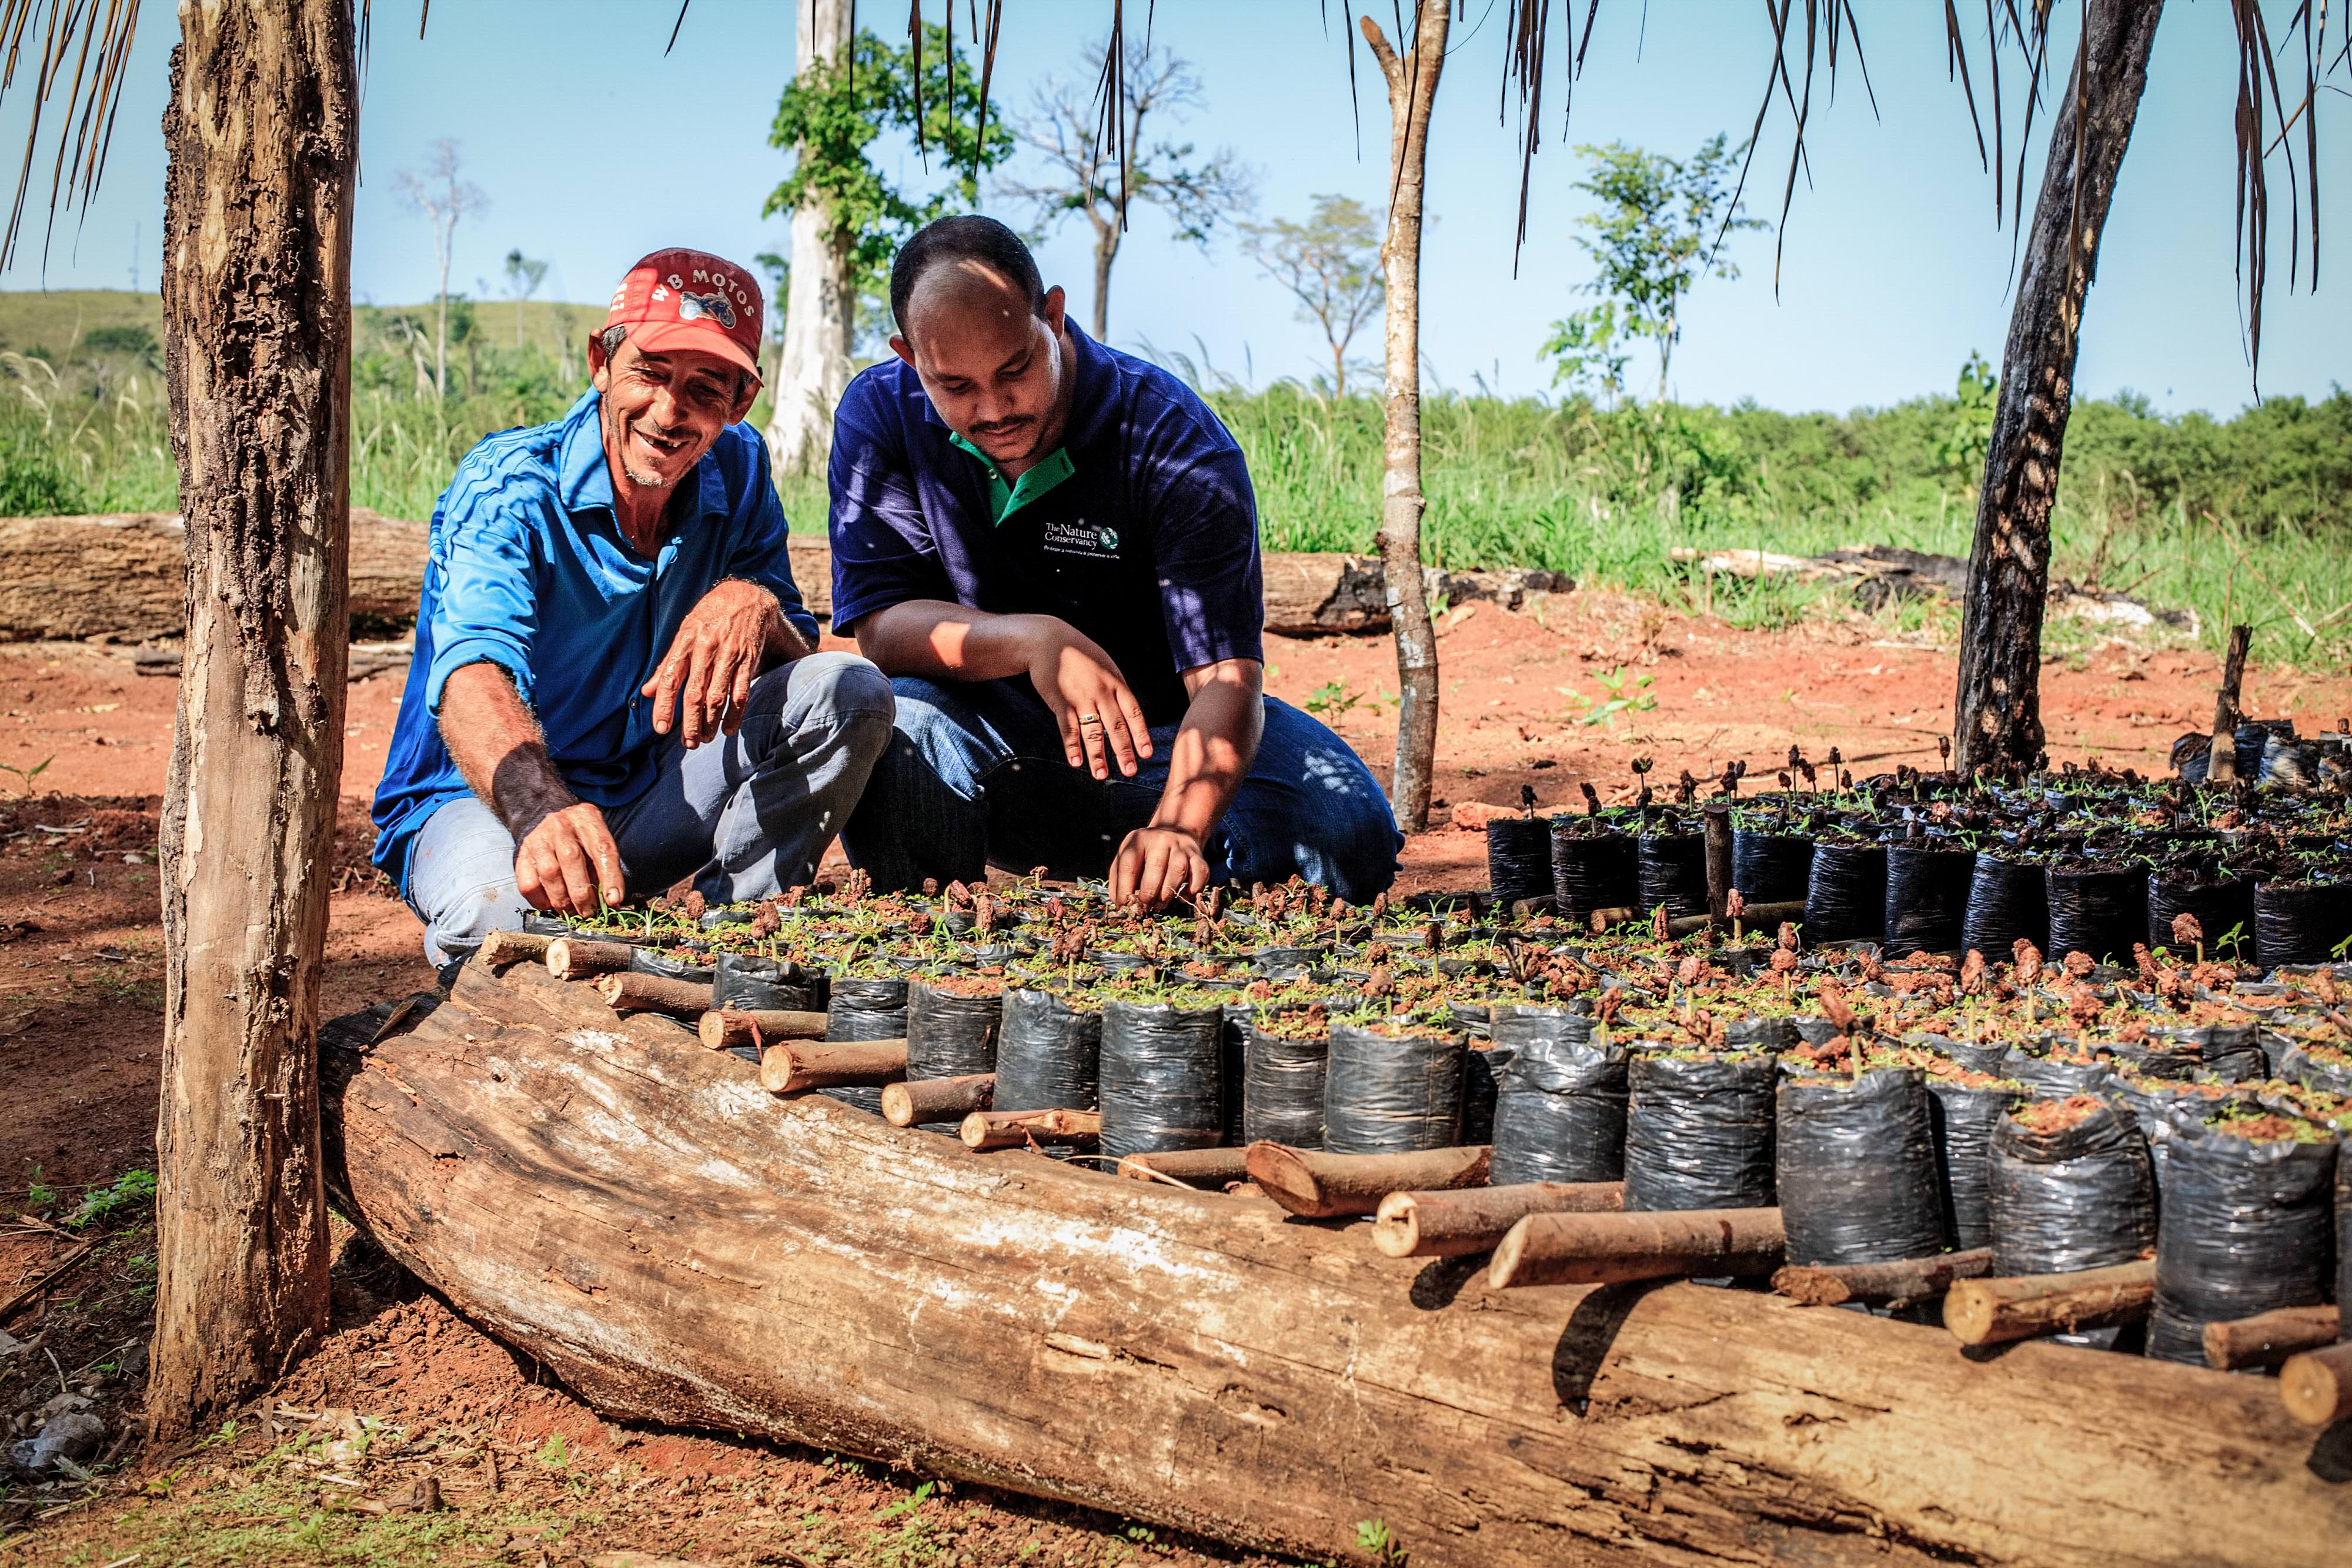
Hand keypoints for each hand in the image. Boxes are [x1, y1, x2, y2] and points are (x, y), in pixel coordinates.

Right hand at [513, 799, 626, 915]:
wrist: (553, 823)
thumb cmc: (582, 839)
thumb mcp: (598, 844)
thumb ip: (606, 869)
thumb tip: (611, 902)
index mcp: (587, 819)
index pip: (602, 849)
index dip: (610, 877)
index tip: (613, 900)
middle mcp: (561, 825)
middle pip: (571, 860)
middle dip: (582, 893)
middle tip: (588, 912)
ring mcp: (539, 839)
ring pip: (549, 873)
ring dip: (562, 899)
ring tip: (571, 911)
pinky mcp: (523, 854)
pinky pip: (528, 883)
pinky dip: (540, 900)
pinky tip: (550, 905)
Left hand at [643, 579, 807, 747]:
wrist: (745, 596)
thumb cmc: (709, 617)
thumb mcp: (684, 633)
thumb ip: (666, 664)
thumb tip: (646, 692)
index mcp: (685, 642)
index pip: (669, 678)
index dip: (663, 705)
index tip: (660, 728)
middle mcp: (706, 648)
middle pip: (694, 694)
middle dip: (689, 723)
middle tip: (687, 744)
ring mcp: (729, 654)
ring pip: (717, 697)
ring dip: (710, 722)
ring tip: (703, 739)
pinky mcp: (748, 659)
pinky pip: (741, 692)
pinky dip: (735, 714)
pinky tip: (729, 729)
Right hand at [1026, 620, 1152, 780]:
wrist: (1049, 640)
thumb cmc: (1080, 654)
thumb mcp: (1105, 665)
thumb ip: (1116, 688)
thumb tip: (1127, 713)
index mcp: (1116, 683)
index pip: (1133, 713)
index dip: (1141, 734)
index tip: (1147, 754)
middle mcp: (1101, 692)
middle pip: (1115, 727)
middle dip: (1124, 752)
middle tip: (1130, 772)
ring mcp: (1080, 697)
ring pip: (1092, 732)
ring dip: (1097, 756)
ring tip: (1101, 776)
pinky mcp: (1060, 701)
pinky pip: (1067, 728)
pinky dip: (1072, 746)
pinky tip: (1076, 762)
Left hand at [1109, 825, 1209, 910]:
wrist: (1174, 833)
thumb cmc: (1145, 853)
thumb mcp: (1126, 857)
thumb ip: (1118, 878)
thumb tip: (1119, 904)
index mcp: (1138, 840)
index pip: (1129, 865)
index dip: (1125, 889)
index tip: (1124, 905)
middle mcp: (1161, 840)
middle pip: (1155, 867)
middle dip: (1148, 893)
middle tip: (1144, 908)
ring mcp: (1181, 847)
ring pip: (1178, 871)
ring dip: (1167, 894)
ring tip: (1159, 905)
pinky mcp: (1198, 857)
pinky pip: (1200, 875)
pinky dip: (1192, 890)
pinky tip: (1181, 897)